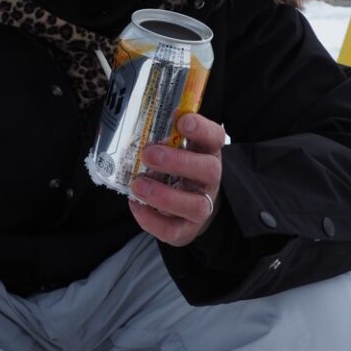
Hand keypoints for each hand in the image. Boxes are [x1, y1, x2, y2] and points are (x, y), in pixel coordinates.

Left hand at [129, 112, 224, 246]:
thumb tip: (142, 124)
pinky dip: (151, 219)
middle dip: (178, 161)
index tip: (182, 120)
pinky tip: (135, 205)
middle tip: (148, 154)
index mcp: (207, 154)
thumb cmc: (178, 171)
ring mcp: (202, 207)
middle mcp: (210, 180)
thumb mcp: (175, 149)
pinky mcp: (187, 230)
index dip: (202, 128)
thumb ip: (164, 138)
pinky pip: (172, 230)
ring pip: (195, 205)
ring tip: (137, 185)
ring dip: (164, 195)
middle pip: (209, 170)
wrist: (189, 208)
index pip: (215, 137)